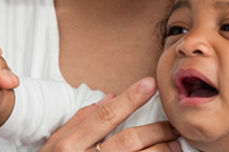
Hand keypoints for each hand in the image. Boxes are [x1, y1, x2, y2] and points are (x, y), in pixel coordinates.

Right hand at [41, 78, 180, 151]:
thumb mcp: (54, 145)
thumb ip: (80, 121)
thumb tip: (109, 98)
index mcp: (70, 145)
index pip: (105, 116)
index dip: (130, 98)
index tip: (150, 84)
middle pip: (128, 140)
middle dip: (156, 130)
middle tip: (173, 126)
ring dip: (162, 151)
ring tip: (175, 146)